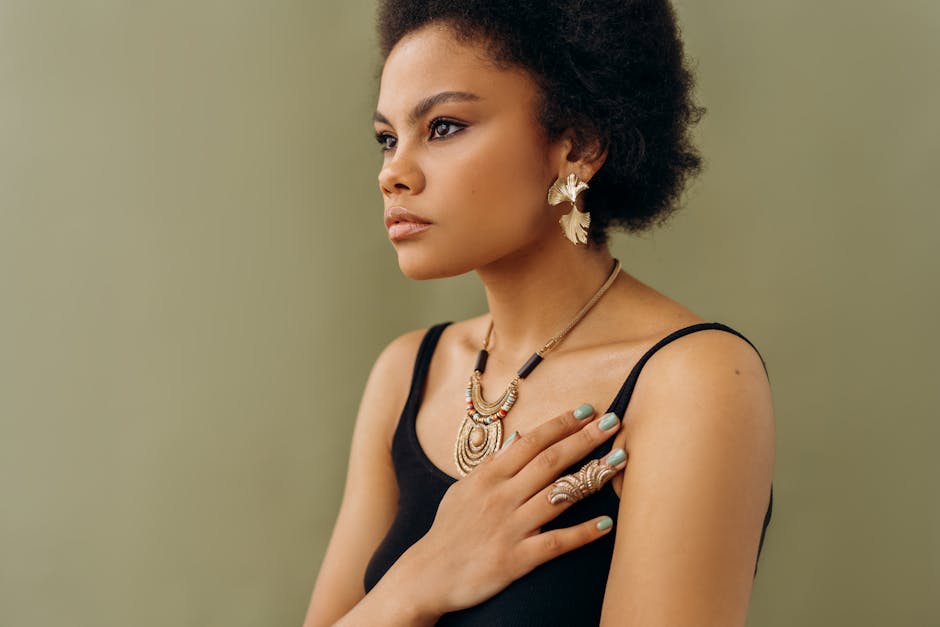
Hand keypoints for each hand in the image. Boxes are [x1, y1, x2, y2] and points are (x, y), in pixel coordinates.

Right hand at [401, 404, 626, 614]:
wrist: (427, 575)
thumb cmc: (448, 530)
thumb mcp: (463, 488)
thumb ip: (494, 464)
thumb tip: (520, 436)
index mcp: (487, 477)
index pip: (531, 442)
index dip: (561, 424)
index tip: (588, 410)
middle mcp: (500, 497)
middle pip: (550, 461)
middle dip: (584, 439)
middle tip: (613, 423)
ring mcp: (509, 528)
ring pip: (559, 496)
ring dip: (593, 476)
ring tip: (620, 461)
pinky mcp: (515, 559)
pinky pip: (555, 543)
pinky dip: (582, 533)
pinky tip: (606, 523)